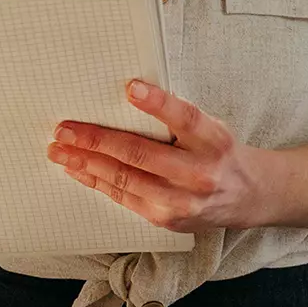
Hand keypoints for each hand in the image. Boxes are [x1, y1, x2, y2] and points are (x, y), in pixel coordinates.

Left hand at [46, 78, 272, 232]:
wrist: (247, 196)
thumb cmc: (219, 153)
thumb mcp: (212, 129)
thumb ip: (178, 119)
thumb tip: (126, 98)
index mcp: (214, 141)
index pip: (187, 119)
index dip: (159, 103)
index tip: (131, 88)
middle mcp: (200, 173)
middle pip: (142, 154)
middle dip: (97, 140)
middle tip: (65, 129)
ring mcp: (182, 200)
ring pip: (125, 179)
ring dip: (86, 163)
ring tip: (60, 150)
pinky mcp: (166, 219)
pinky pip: (123, 198)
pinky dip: (97, 181)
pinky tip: (78, 169)